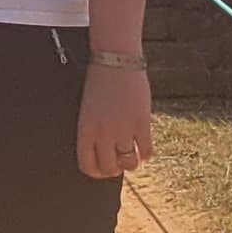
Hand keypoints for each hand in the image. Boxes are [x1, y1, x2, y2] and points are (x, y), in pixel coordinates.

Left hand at [75, 65, 152, 179]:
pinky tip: (144, 144)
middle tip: (120, 162)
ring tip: (132, 153)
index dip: (97, 172)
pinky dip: (146, 152)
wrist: (115, 60)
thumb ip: (95, 131)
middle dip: (115, 169)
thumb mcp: (89, 109)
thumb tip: (105, 152)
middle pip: (109, 168)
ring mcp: (123, 129)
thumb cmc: (100, 82)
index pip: (87, 165)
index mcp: (85, 130)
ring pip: (129, 164)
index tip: (104, 169)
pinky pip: (146, 152)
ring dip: (131, 162)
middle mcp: (103, 133)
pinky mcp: (142, 123)